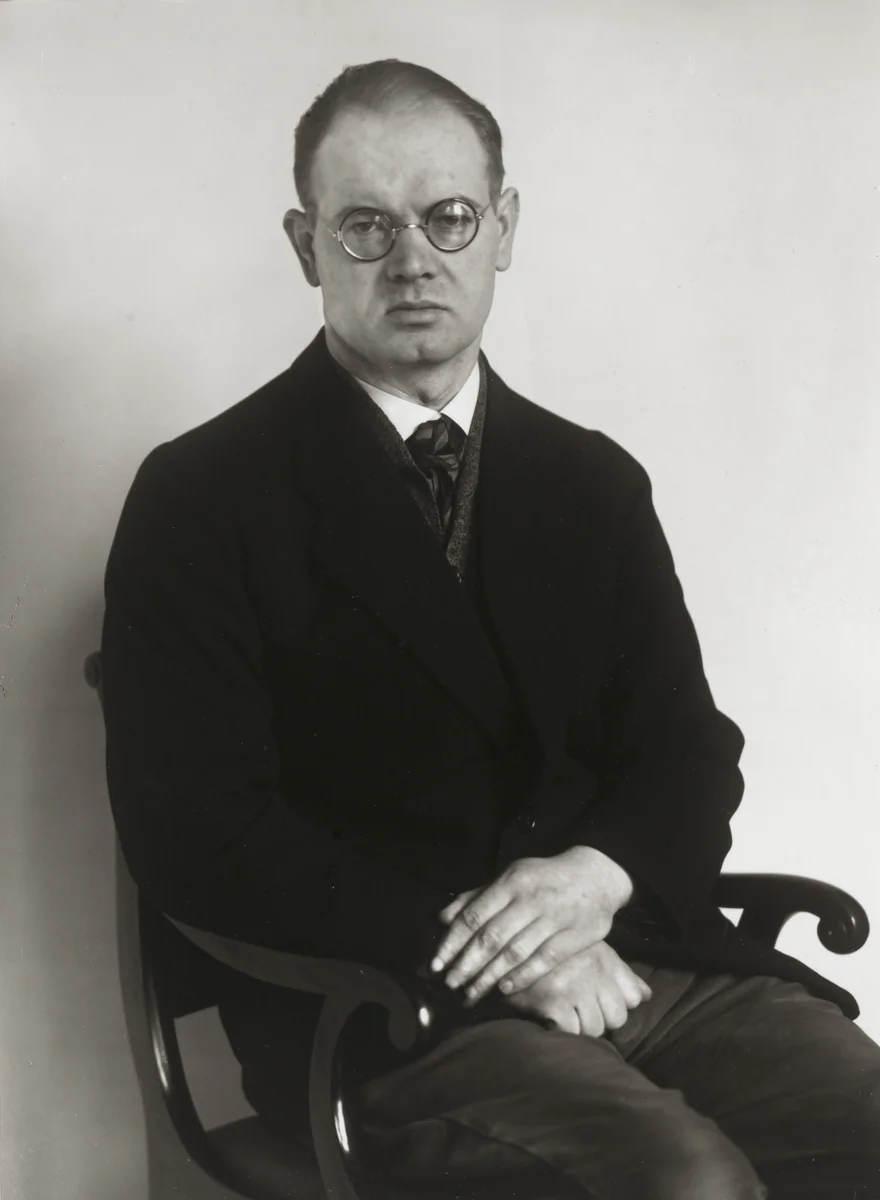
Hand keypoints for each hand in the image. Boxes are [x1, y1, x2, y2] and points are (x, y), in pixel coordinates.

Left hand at [432, 845, 633, 1004]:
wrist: (595, 876)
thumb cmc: (544, 879)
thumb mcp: (510, 877)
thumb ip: (476, 897)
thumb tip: (442, 918)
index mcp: (511, 882)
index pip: (474, 915)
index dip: (452, 942)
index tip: (436, 964)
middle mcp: (530, 899)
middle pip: (491, 938)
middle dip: (466, 965)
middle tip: (449, 985)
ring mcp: (554, 918)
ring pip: (514, 953)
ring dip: (488, 977)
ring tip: (471, 993)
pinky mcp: (574, 936)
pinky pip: (543, 961)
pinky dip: (521, 976)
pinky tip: (503, 989)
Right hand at [502, 941, 651, 1035]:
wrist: (505, 950)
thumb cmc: (552, 954)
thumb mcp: (589, 952)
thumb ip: (620, 974)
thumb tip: (646, 995)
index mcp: (604, 957)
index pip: (634, 997)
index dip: (618, 1004)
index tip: (600, 1002)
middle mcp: (593, 971)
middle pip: (617, 1017)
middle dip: (601, 1019)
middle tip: (578, 1010)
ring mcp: (574, 987)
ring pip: (595, 1029)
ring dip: (581, 1028)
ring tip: (564, 1013)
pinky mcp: (554, 1003)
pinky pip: (573, 1033)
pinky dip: (563, 1032)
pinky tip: (551, 1018)